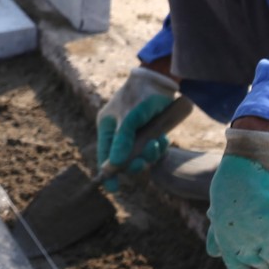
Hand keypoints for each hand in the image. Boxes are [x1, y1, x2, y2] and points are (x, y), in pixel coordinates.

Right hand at [94, 66, 177, 191]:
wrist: (163, 79)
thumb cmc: (141, 95)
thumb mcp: (130, 118)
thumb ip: (122, 142)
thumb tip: (114, 165)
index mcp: (108, 126)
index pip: (105, 155)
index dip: (109, 172)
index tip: (115, 189)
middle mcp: (120, 131)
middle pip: (124, 158)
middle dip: (135, 162)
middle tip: (143, 163)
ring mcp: (136, 132)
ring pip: (141, 154)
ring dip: (149, 154)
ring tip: (156, 144)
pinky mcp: (151, 130)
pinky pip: (153, 148)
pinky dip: (158, 147)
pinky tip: (163, 139)